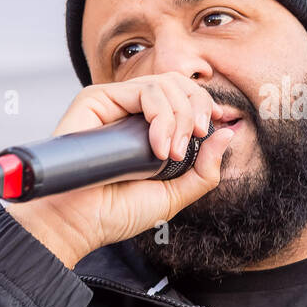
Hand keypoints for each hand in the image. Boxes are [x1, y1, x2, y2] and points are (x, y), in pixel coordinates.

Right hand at [5, 71, 235, 267]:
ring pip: (164, 84)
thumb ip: (204, 169)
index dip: (204, 103)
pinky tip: (159, 147)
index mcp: (148, 126)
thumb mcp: (174, 194)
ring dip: (179, 118)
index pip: (184, 96)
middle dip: (196, 109)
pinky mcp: (96, 99)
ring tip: (171, 153)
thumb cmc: (116, 211)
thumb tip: (228, 133)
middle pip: (178, 84)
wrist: (79, 223)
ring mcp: (114, 102)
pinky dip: (161, 116)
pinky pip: (143, 89)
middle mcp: (131, 110)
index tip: (216, 123)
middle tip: (193, 142)